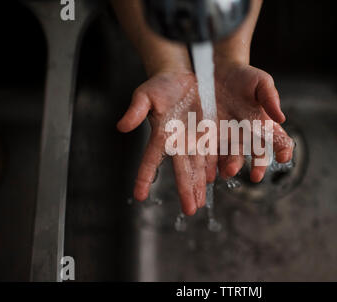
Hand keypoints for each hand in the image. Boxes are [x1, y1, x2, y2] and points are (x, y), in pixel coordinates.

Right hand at [117, 71, 216, 215]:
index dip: (143, 177)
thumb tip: (121, 127)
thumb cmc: (161, 86)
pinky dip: (214, 165)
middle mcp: (179, 142)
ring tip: (199, 203)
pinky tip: (215, 178)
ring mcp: (196, 138)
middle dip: (185, 190)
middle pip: (182, 170)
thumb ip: (136, 110)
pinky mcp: (210, 132)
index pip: (150, 161)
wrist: (185, 77)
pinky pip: (214, 152)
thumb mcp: (146, 94)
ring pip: (199, 166)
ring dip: (199, 185)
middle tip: (189, 210)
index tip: (138, 196)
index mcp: (162, 136)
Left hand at [214, 62, 294, 181]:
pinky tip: (209, 169)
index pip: (278, 140)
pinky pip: (211, 151)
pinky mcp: (210, 137)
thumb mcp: (261, 82)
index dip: (283, 150)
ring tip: (229, 172)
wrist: (218, 72)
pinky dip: (211, 162)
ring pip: (233, 157)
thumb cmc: (244, 77)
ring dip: (232, 166)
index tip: (284, 157)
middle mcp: (248, 135)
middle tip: (256, 175)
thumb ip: (270, 97)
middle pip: (256, 155)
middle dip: (257, 166)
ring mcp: (229, 138)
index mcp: (264, 124)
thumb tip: (281, 118)